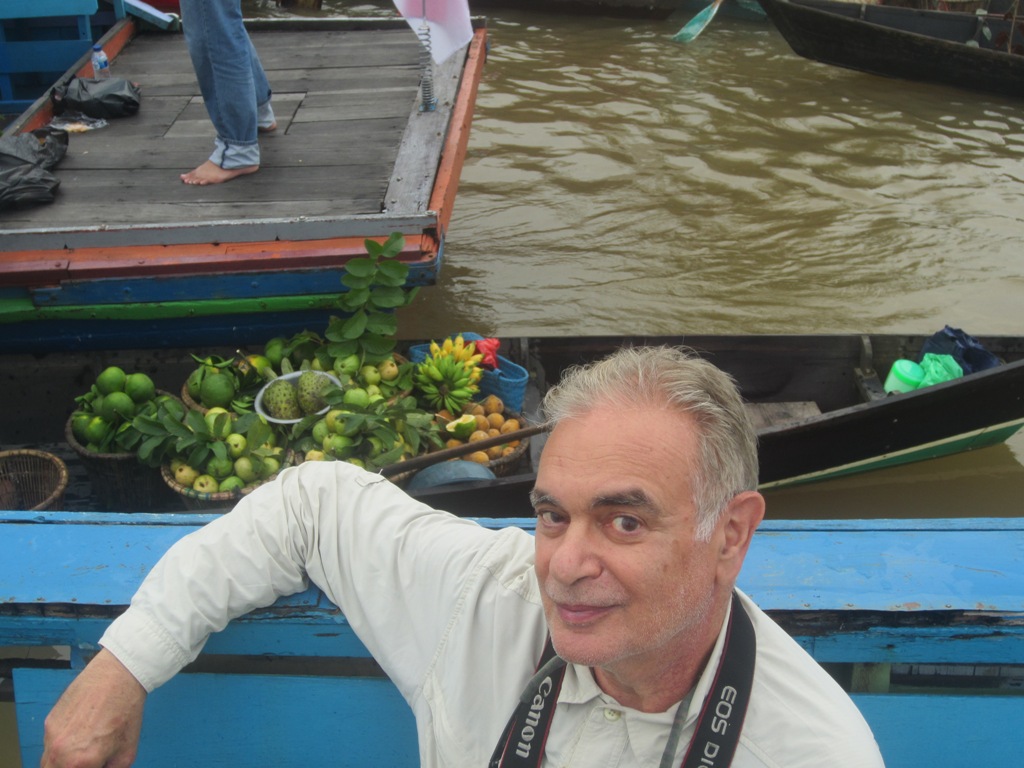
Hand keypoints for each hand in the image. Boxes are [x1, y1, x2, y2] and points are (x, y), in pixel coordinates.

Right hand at [41, 649, 146, 767]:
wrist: (117, 676)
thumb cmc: (126, 712)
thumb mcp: (127, 753)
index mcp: (79, 763)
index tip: (95, 764)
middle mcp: (59, 752)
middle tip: (87, 760)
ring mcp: (50, 736)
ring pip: (47, 763)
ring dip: (61, 763)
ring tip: (82, 751)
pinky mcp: (48, 722)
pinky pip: (48, 744)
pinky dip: (60, 747)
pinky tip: (79, 734)